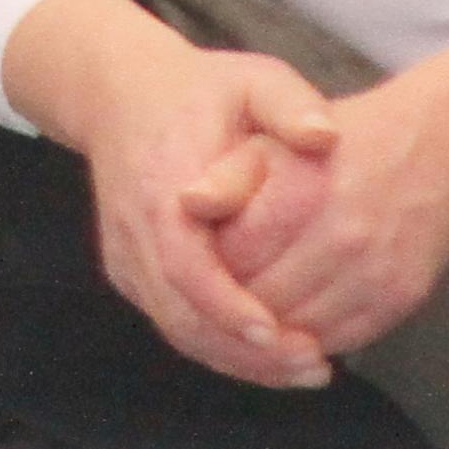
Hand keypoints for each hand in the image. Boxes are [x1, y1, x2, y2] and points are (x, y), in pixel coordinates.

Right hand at [8, 0, 339, 389]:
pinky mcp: (131, 272)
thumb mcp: (252, 80)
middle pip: (181, 316)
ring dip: (237, 359)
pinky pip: (174, 323)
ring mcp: (127, 257)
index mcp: (162, 187)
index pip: (185, 265)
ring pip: (177, 329)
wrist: (121, 95)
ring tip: (303, 368)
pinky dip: (220, 347)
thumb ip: (290, 104)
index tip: (279, 332)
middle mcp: (136, 231)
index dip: (228, 307)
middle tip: (312, 364)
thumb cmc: (200, 90)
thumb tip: (326, 136)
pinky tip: (271, 355)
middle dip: (245, 352)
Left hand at [214, 10, 448, 357]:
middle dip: (231, 306)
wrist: (435, 145)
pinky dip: (310, 338)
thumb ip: (228, 174)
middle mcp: (340, 237)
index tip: (199, 264)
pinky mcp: (400, 298)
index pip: (230, 261)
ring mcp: (375, 273)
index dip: (206, 269)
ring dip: (269, 331)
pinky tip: (293, 320)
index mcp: (299, 194)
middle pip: (261, 303)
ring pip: (299, 332)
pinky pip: (340, 339)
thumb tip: (187, 203)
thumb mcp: (273, 136)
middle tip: (216, 298)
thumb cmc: (341, 141)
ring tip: (250, 311)